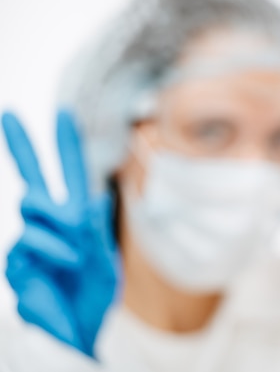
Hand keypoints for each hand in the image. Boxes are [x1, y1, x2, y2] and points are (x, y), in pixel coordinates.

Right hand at [1, 110, 118, 356]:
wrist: (79, 332)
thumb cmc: (94, 295)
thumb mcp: (105, 261)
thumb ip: (96, 231)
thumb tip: (92, 198)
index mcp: (77, 218)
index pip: (70, 175)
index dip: (66, 145)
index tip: (63, 113)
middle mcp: (51, 225)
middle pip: (31, 178)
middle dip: (21, 145)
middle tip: (9, 113)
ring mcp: (31, 242)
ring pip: (32, 209)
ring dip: (60, 226)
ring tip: (78, 253)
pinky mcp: (17, 264)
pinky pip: (28, 243)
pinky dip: (52, 250)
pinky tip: (64, 262)